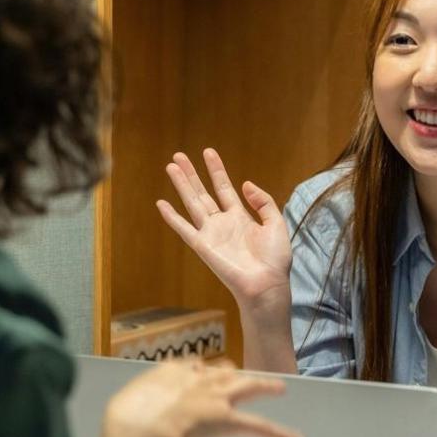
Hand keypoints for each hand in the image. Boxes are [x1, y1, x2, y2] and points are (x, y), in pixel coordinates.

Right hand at [103, 359, 303, 436]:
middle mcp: (199, 380)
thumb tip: (128, 421)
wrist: (141, 429)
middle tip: (242, 375)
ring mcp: (217, 399)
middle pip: (224, 371)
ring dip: (265, 386)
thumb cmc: (125, 421)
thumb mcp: (126, 405)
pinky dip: (280, 435)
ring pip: (248, 387)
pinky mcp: (231, 421)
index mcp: (172, 373)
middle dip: (234, 374)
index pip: (193, 367)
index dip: (199, 372)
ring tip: (279, 387)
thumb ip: (134, 407)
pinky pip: (261, 427)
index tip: (202, 374)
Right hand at [156, 149, 291, 314]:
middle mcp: (222, 223)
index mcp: (240, 217)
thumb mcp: (275, 223)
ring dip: (181, 185)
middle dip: (191, 174)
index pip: (224, 188)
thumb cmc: (274, 260)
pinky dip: (172, 217)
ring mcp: (211, 234)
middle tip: (179, 156)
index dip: (216, 170)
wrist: (266, 284)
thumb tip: (245, 184)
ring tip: (170, 166)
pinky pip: (184, 229)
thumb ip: (263, 202)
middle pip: (203, 193)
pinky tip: (161, 203)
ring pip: (192, 203)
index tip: (207, 152)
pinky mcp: (203, 246)